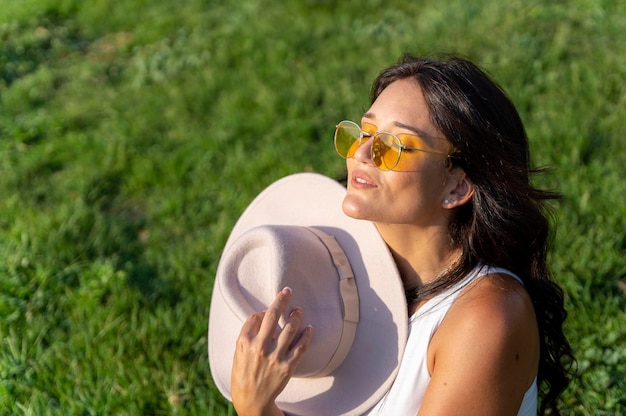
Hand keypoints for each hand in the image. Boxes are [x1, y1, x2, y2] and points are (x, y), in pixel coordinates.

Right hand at [231, 287, 312, 415]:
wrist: (251, 400)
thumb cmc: (243, 374)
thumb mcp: (238, 353)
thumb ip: (248, 334)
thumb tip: (263, 315)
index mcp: (244, 342)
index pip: (256, 317)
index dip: (264, 311)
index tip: (269, 310)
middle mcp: (259, 347)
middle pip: (273, 316)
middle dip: (281, 300)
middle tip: (287, 291)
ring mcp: (275, 357)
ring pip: (289, 328)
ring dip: (296, 316)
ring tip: (298, 310)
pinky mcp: (287, 366)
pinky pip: (300, 346)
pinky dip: (306, 335)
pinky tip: (309, 328)